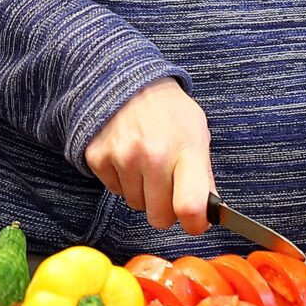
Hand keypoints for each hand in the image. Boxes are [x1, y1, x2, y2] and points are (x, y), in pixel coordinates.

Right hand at [83, 78, 214, 233]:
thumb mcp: (197, 135)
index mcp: (185, 151)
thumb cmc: (169, 111)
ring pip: (136, 204)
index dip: (194, 224)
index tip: (194, 221)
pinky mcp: (98, 157)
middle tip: (167, 187)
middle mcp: (152, 156)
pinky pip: (114, 190)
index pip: (190, 208)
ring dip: (142, 192)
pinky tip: (127, 156)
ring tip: (145, 163)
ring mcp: (122, 157)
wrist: (128, 81)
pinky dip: (122, 180)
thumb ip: (204, 176)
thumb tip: (207, 214)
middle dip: (166, 209)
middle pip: (160, 217)